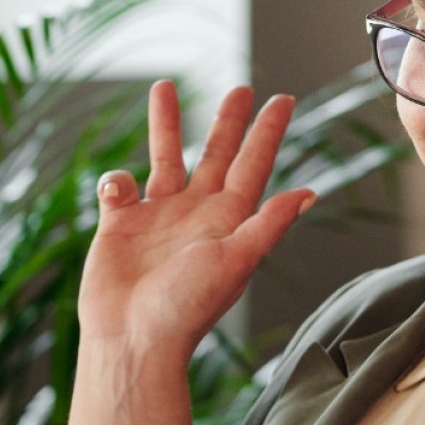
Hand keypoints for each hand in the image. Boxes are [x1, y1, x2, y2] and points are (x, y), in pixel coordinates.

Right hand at [78, 80, 314, 364]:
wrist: (132, 338)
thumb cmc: (186, 307)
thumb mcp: (235, 261)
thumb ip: (268, 224)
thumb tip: (308, 193)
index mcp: (228, 221)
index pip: (253, 166)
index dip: (268, 132)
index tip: (283, 99)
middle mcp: (195, 214)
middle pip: (216, 155)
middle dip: (228, 122)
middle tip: (242, 88)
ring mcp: (157, 217)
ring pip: (165, 159)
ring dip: (166, 125)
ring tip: (164, 87)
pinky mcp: (120, 226)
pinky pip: (118, 188)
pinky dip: (115, 181)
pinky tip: (117, 193)